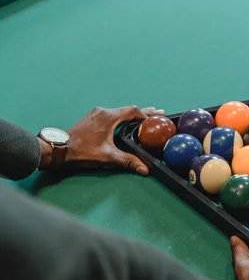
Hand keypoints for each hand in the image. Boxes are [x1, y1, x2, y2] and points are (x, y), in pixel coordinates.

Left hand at [39, 106, 163, 174]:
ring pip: (119, 111)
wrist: (58, 150)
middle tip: (158, 113)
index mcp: (108, 117)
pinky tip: (126, 122)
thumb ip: (128, 161)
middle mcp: (102, 111)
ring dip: (132, 115)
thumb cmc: (82, 152)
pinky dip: (122, 117)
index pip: (133, 111)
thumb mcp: (107, 157)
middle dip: (143, 113)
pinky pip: (111, 114)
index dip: (147, 115)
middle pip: (127, 109)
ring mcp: (96, 113)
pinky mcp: (91, 118)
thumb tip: (145, 169)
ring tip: (145, 118)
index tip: (157, 119)